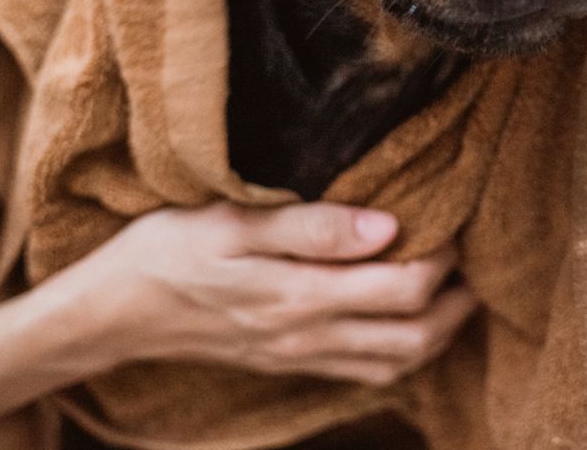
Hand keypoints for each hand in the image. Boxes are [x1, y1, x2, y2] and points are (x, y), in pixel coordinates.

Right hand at [53, 202, 477, 386]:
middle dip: (456, 301)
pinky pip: (365, 371)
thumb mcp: (232, 220)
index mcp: (301, 295)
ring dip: (437, 331)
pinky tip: (406, 320)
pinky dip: (402, 351)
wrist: (114, 311)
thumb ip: (312, 226)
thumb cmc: (168, 250)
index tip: (452, 215)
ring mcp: (300, 356)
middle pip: (415, 336)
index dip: (442, 256)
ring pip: (396, 362)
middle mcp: (309, 336)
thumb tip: (389, 226)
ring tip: (455, 289)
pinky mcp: (288, 362)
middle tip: (472, 256)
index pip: (405, 288)